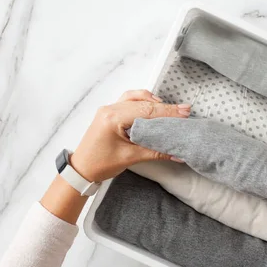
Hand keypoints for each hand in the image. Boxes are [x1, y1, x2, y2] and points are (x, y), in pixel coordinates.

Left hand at [70, 89, 189, 181]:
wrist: (81, 169)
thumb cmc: (100, 164)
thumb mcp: (130, 158)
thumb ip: (155, 152)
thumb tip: (177, 153)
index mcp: (112, 118)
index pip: (145, 111)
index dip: (167, 111)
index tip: (184, 112)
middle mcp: (110, 109)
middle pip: (143, 102)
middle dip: (164, 107)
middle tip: (184, 110)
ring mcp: (109, 109)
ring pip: (135, 97)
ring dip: (153, 102)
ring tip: (169, 109)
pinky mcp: (110, 113)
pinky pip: (128, 100)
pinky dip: (142, 102)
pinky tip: (153, 106)